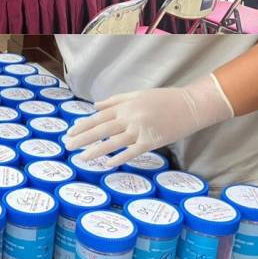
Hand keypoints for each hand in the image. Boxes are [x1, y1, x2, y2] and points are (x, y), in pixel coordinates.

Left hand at [63, 75, 233, 167]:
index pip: (98, 116)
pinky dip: (119, 158)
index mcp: (125, 105)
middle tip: (67, 146)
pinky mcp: (152, 141)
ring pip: (113, 142)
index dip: (83, 125)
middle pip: (101, 129)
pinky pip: (132, 152)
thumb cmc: (163, 99)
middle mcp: (130, 117)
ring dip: (96, 150)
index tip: (71, 132)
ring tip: (81, 157)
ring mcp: (140, 130)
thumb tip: (95, 106)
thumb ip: (115, 100)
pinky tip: (107, 164)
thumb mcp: (137, 94)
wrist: (190, 106)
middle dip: (82, 138)